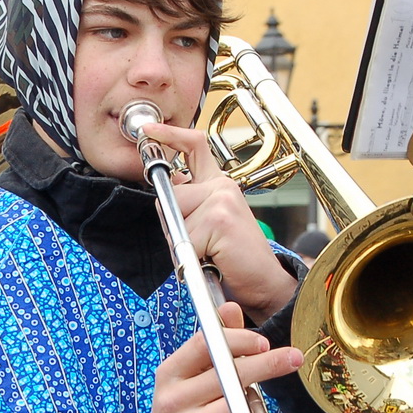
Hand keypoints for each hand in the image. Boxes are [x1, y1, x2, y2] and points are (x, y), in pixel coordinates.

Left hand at [139, 121, 297, 322]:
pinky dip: (193, 256)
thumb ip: (190, 205)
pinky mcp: (220, 219)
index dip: (169, 135)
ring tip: (207, 252)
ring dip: (183, 243)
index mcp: (219, 184)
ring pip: (174, 217)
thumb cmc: (234, 258)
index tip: (148, 129)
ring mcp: (221, 200)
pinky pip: (185, 238)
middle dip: (173, 224)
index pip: (194, 146)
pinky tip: (213, 258)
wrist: (264, 283)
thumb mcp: (210, 224)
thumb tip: (166, 191)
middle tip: (198, 244)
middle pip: (170, 196)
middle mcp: (222, 186)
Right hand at [146, 301, 300, 412]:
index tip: (263, 342)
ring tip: (287, 395)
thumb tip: (230, 308)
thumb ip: (213, 343)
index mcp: (171, 373)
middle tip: (293, 358)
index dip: (236, 340)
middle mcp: (173, 399)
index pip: (202, 345)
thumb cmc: (184, 410)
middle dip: (263, 364)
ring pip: (230, 409)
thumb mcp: (190, 374)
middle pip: (222, 376)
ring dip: (263, 400)